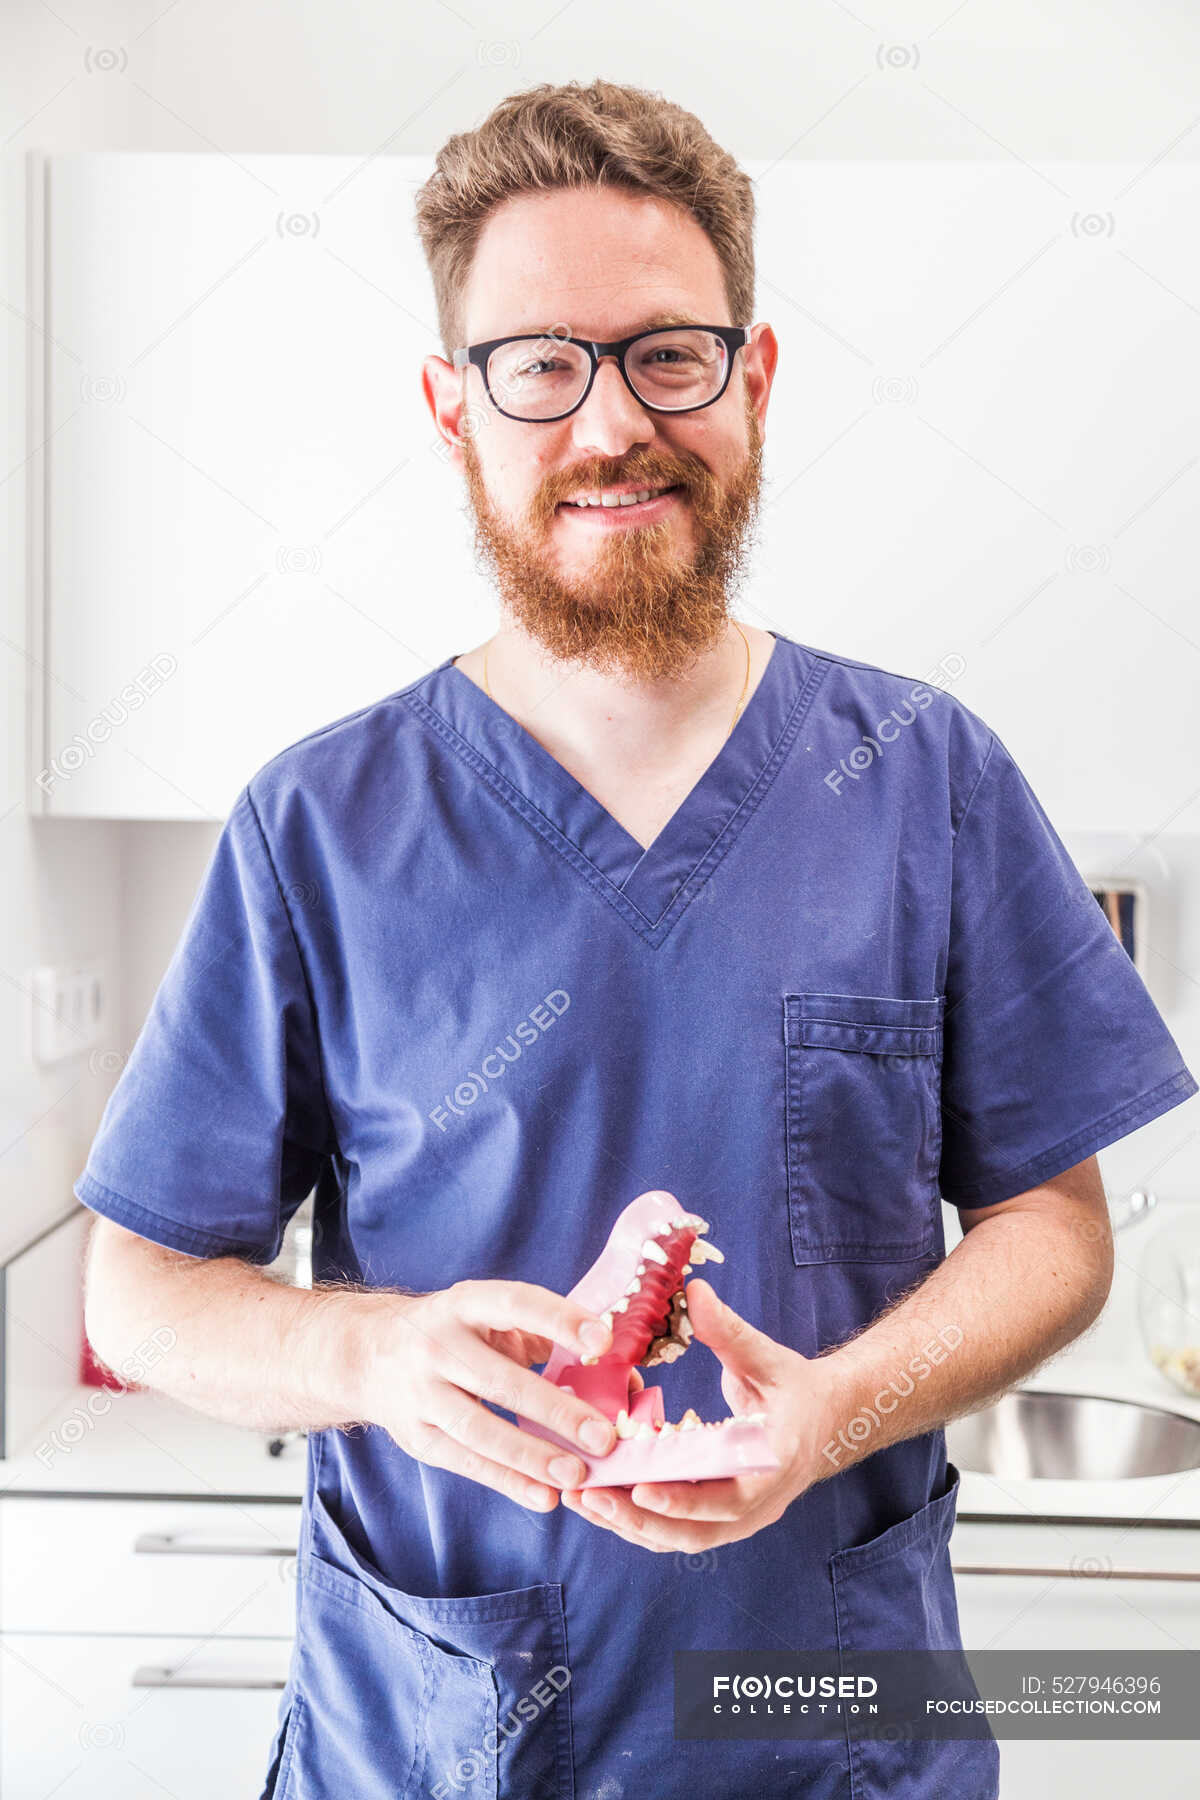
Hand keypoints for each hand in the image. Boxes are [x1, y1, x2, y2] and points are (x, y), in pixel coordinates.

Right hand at [364, 1280, 627, 1512]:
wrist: (369, 1354)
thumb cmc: (454, 1333)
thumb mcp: (488, 1317)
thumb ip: (544, 1334)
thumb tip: (615, 1365)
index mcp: (464, 1304)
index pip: (515, 1304)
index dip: (560, 1320)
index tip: (603, 1343)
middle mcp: (437, 1344)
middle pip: (499, 1380)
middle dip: (554, 1410)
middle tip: (603, 1436)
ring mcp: (421, 1392)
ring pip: (479, 1429)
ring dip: (531, 1455)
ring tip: (577, 1474)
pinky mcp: (416, 1435)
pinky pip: (466, 1462)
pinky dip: (507, 1482)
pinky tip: (544, 1496)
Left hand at [559, 1278, 840, 1552]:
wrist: (822, 1420)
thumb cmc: (793, 1386)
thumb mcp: (766, 1357)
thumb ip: (729, 1332)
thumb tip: (694, 1291)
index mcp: (775, 1463)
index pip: (730, 1496)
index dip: (684, 1499)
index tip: (639, 1488)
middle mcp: (760, 1503)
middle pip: (697, 1531)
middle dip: (639, 1519)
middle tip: (588, 1494)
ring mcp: (742, 1518)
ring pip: (682, 1538)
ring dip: (630, 1525)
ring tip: (580, 1498)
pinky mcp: (722, 1519)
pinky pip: (678, 1531)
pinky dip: (638, 1522)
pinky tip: (600, 1501)